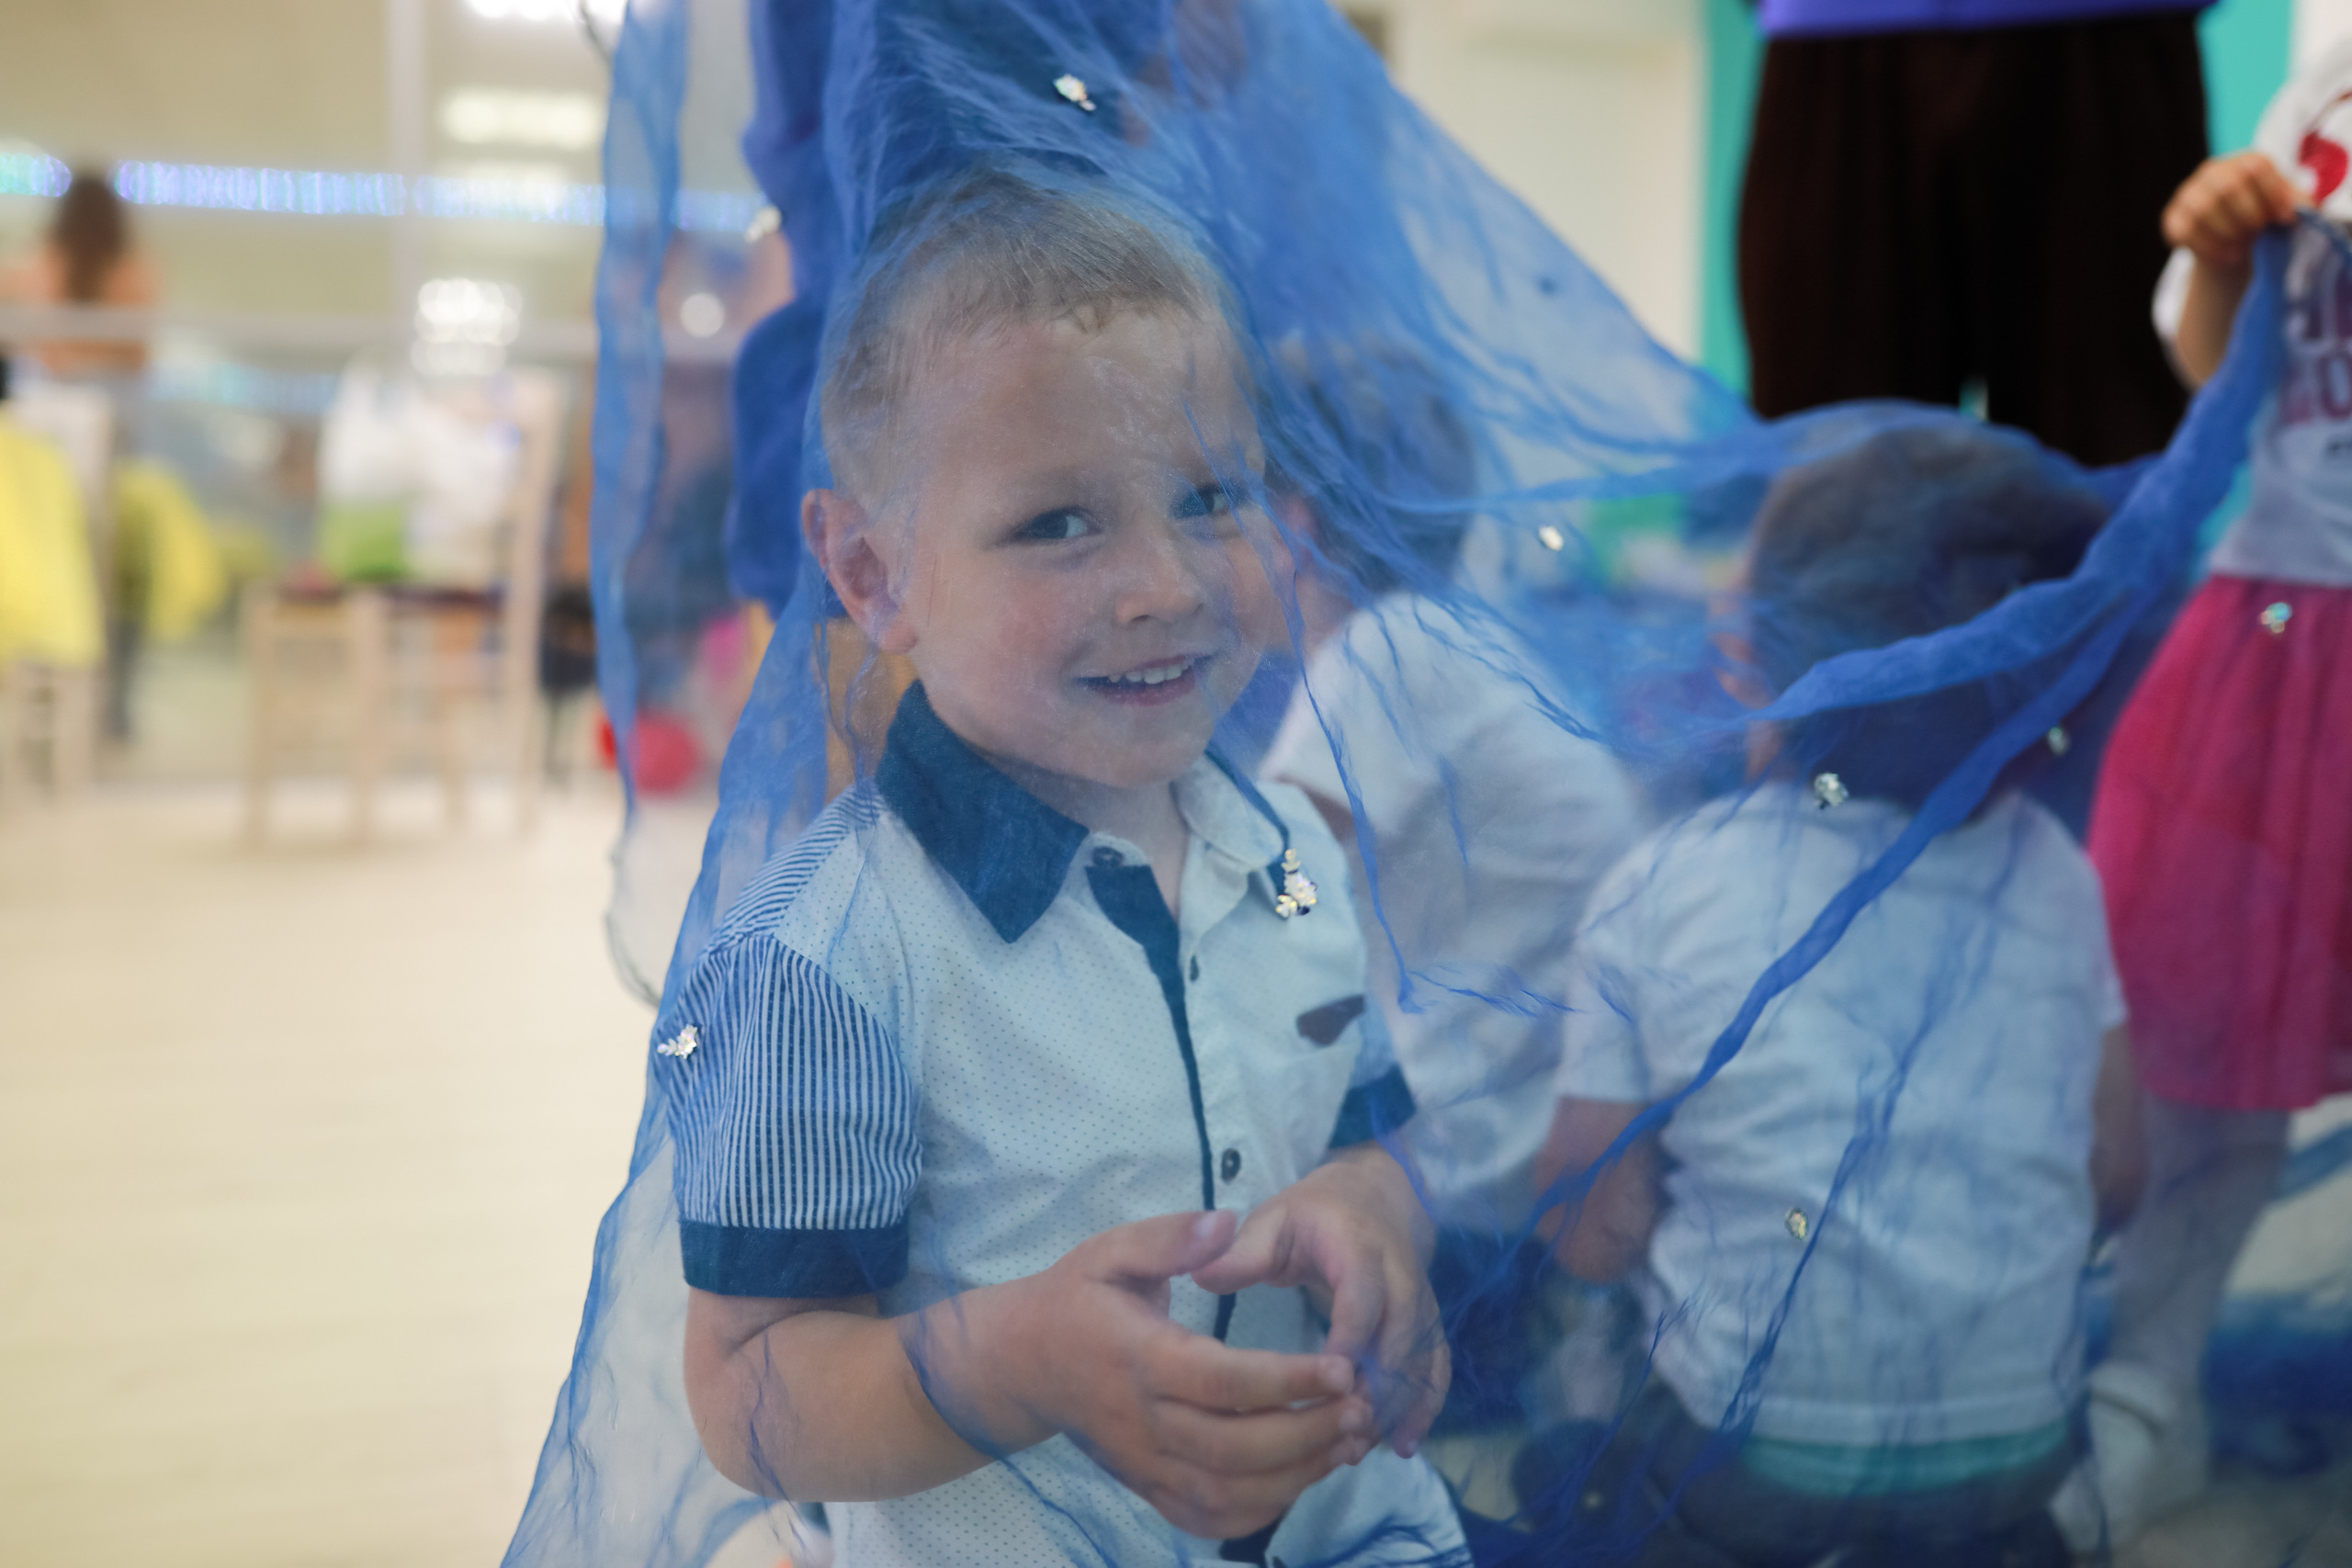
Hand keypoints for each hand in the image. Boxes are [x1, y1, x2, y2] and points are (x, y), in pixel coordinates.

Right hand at [913, 1209, 1375, 1539]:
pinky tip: (1302, 1478)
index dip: (1287, 1380)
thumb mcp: (1111, 1250)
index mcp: (1139, 1357)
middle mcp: (1141, 1421)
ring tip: (1347, 1442)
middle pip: (1233, 1448)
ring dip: (1296, 1477)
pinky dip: (1261, 1510)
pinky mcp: (1146, 1487)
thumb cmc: (1073, 1299)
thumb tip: (1227, 1222)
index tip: (1342, 1369)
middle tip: (1361, 1408)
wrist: (1019, 1364)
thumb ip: (1169, 1237)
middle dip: (1307, 1435)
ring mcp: (1143, 1464)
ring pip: (1226, 1492)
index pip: (1222, 1381)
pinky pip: (1206, 1517)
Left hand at [1190, 1147, 1448, 1457]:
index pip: (1363, 1297)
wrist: (1373, 1196)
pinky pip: (1437, 1367)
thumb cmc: (1312, 1215)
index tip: (1329, 1382)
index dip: (1351, 1339)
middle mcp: (1401, 1277)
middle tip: (1340, 1433)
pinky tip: (1403, 1444)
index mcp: (1360, 1248)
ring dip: (1396, 1405)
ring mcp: (1421, 1303)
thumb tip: (1200, 1277)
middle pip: (1400, 1336)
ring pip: (1421, 1359)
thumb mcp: (1274, 1221)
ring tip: (1358, 1449)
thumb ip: (1242, 1252)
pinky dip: (1425, 1406)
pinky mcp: (1427, 1325)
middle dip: (1376, 1386)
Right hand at [2164, 151, 2300, 273]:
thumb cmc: (2267, 221)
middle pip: (2228, 187)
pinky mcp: (2173, 217)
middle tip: (2259, 231)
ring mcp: (2189, 193)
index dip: (2273, 194)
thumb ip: (2299, 205)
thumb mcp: (2288, 210)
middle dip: (2249, 215)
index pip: (2256, 167)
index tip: (2286, 219)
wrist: (2237, 246)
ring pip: (2203, 209)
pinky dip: (2210, 247)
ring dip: (2228, 232)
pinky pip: (2186, 231)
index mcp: (2245, 161)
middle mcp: (2214, 171)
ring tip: (2243, 247)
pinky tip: (2227, 254)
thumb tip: (2298, 210)